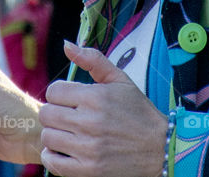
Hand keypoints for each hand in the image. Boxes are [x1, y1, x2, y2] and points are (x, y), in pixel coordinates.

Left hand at [39, 41, 167, 176]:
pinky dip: (52, 155)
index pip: (53, 91)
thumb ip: (92, 59)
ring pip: (48, 136)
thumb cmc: (138, 112)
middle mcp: (90, 122)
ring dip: (54, 133)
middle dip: (55, 112)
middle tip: (68, 116)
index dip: (60, 94)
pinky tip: (64, 149)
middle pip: (47, 114)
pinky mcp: (88, 170)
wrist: (160, 150)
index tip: (70, 99)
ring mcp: (89, 148)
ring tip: (68, 133)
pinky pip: (52, 161)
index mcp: (96, 97)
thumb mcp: (120, 80)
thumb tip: (67, 45)